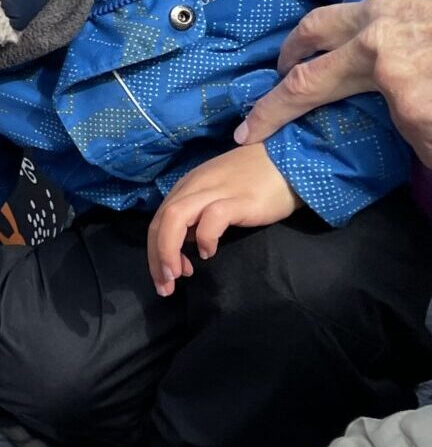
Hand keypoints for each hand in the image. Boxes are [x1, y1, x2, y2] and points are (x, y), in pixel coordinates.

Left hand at [147, 142, 297, 296]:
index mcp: (188, 186)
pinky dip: (204, 237)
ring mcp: (216, 190)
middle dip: (156, 257)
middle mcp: (195, 186)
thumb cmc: (257, 180)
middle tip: (164, 286)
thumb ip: (198, 214)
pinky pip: (211, 217)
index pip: (159, 220)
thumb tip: (186, 242)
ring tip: (177, 275)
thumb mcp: (218, 193)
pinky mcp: (239, 199)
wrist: (290, 159)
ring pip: (175, 217)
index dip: (156, 250)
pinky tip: (209, 253)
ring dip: (169, 250)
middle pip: (161, 222)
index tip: (165, 274)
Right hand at [237, 0, 431, 165]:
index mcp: (387, 72)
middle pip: (310, 37)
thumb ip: (397, 127)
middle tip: (277, 75)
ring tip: (311, 53)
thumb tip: (376, 118)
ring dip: (314, 35)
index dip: (268, 116)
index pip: (308, 91)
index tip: (246, 133)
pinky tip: (365, 40)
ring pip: (334, 15)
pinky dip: (354, 26)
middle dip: (286, 59)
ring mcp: (398, 9)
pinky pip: (367, 8)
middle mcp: (381, 35)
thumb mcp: (431, 132)